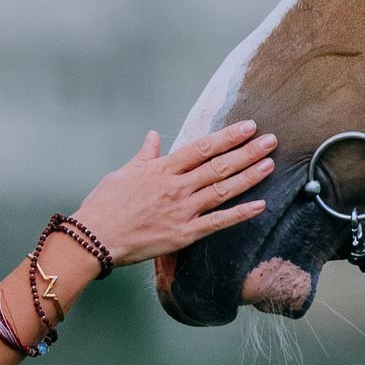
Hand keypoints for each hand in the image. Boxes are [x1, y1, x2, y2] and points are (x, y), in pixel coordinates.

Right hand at [70, 123, 275, 266]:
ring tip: (270, 164)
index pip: (202, 147)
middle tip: (271, 140)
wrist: (93, 238)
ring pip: (222, 190)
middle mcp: (176, 186)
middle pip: (218, 165)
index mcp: (162, 169)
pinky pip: (217, 223)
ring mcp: (181, 210)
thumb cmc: (104, 205)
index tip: (248, 127)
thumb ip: (145, 156)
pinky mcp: (183, 234)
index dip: (228, 136)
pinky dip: (240, 214)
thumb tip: (153, 136)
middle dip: (247, 151)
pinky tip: (260, 205)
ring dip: (248, 176)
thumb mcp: (123, 173)